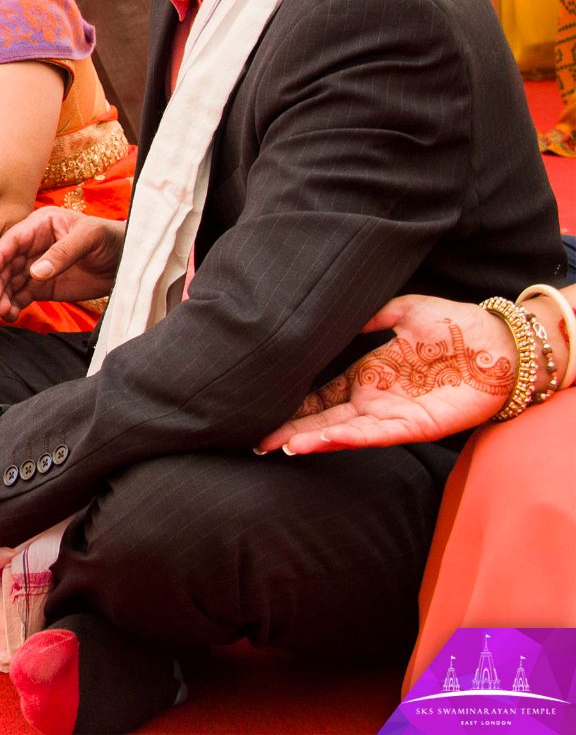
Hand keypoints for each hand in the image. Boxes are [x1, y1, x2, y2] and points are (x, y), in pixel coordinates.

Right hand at [0, 207, 125, 319]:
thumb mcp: (89, 237)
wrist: (127, 261)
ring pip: (11, 282)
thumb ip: (63, 253)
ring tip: (2, 311)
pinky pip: (21, 296)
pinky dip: (14, 305)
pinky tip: (11, 314)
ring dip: (3, 296)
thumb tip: (36, 273)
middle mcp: (33, 246)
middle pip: (7, 263)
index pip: (13, 240)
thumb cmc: (110, 238)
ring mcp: (36, 267)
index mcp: (40, 225)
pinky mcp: (42, 287)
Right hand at [256, 295, 517, 454]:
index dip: (292, 403)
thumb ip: (370, 316)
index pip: (320, 394)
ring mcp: (393, 415)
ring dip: (311, 440)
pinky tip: (321, 440)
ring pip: (342, 432)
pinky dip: (346, 439)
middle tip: (255, 440)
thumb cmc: (457, 325)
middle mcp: (374, 399)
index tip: (260, 407)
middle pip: (323, 418)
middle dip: (290, 430)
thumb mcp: (404, 310)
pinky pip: (375, 435)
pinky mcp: (415, 426)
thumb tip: (336, 314)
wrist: (500, 342)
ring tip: (280, 446)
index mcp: (368, 374)